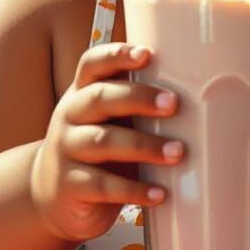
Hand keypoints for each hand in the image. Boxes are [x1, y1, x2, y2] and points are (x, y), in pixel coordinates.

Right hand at [30, 43, 183, 242]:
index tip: (146, 53)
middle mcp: (70, 116)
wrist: (52, 195)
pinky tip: (159, 194)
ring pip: (103, 142)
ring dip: (144, 146)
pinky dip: (134, 190)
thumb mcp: (108, 120)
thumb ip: (135, 104)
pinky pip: (103, 186)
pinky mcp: (69, 186)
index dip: (117, 56)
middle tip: (174, 104)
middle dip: (138, 98)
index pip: (92, 64)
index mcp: (81, 92)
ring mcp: (65, 151)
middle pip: (100, 98)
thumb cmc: (96, 147)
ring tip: (177, 152)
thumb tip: (197, 91)